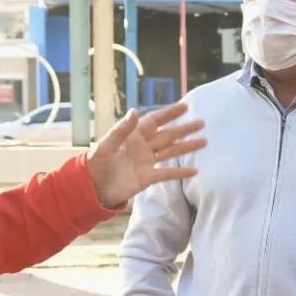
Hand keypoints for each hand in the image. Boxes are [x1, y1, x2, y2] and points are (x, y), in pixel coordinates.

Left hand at [86, 103, 205, 207]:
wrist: (91, 188)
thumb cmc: (95, 165)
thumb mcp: (106, 146)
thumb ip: (121, 130)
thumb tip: (135, 111)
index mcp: (133, 136)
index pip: (155, 121)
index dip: (169, 113)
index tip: (185, 106)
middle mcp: (142, 147)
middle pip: (167, 135)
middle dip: (184, 129)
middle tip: (202, 122)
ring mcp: (146, 162)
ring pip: (171, 152)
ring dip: (186, 147)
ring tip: (204, 142)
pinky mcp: (147, 178)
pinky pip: (167, 173)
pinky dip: (180, 172)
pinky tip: (195, 170)